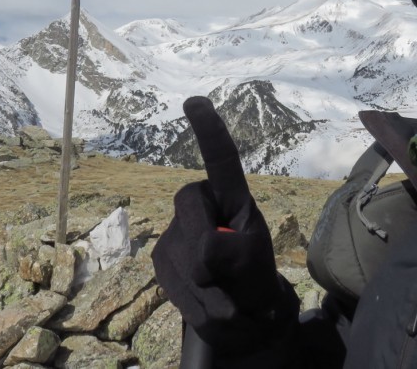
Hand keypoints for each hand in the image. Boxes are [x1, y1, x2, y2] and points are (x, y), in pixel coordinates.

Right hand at [152, 96, 298, 354]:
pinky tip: (207, 301)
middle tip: (233, 274)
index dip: (209, 130)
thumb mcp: (255, 265)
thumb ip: (235, 255)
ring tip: (225, 292)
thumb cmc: (254, 277)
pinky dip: (198, 306)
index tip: (194, 101)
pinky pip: (177, 288)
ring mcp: (175, 230)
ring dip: (211, 291)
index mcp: (230, 197)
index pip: (221, 160)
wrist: (241, 314)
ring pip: (187, 263)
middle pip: (194, 218)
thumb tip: (204, 254)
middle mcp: (198, 205)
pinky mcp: (161, 257)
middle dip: (212, 254)